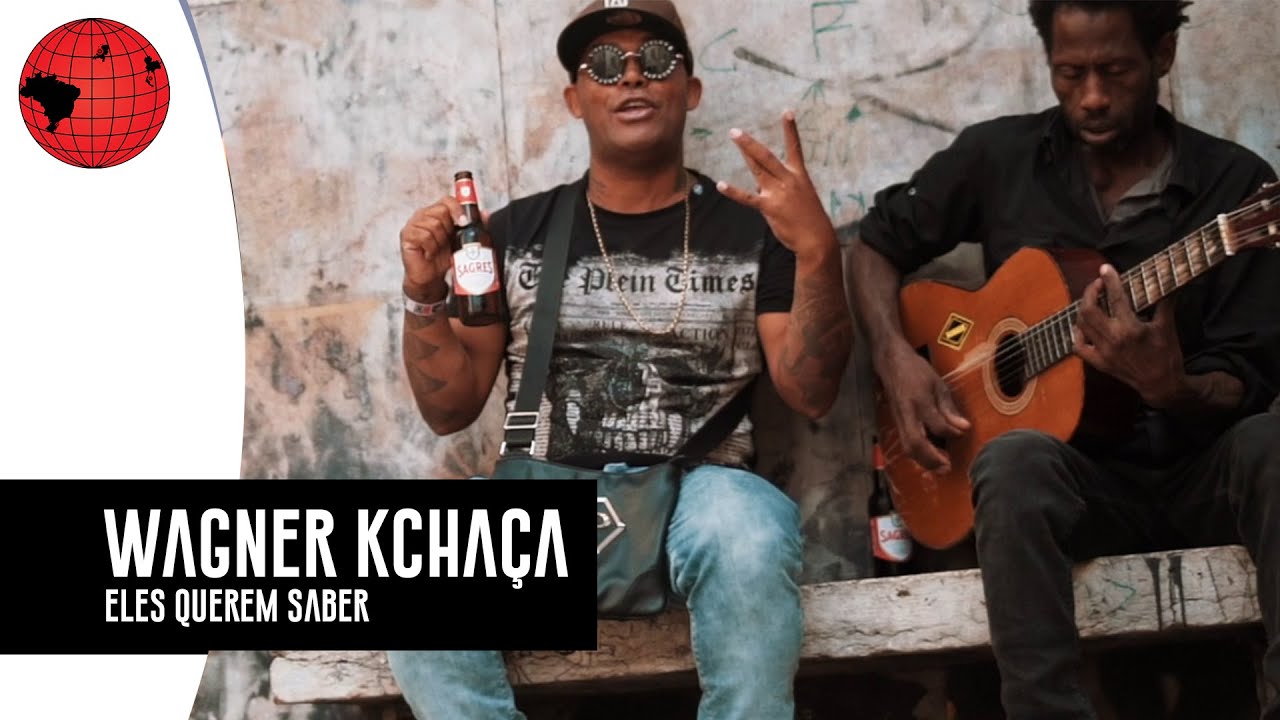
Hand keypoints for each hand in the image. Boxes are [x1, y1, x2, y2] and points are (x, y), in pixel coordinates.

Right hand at [399, 195, 488, 302]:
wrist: (430, 278)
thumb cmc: (443, 258)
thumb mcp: (461, 241)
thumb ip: (473, 227)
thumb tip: (485, 213)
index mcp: (436, 213)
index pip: (447, 200)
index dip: (458, 209)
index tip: (464, 222)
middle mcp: (423, 215)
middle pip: (442, 211)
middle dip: (449, 229)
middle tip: (446, 242)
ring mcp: (413, 224)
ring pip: (434, 224)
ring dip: (440, 240)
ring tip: (437, 249)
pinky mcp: (406, 235)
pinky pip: (424, 235)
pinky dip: (431, 246)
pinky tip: (430, 253)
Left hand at [716, 110, 836, 259]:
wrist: (816, 239)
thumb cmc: (808, 218)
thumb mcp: (798, 197)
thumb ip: (777, 187)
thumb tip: (757, 185)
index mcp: (799, 175)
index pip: (794, 148)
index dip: (790, 130)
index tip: (787, 111)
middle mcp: (788, 180)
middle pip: (766, 156)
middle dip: (750, 143)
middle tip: (735, 131)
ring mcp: (778, 193)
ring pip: (757, 169)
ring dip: (745, 152)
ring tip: (734, 137)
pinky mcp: (770, 207)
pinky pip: (748, 197)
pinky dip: (734, 191)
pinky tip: (721, 185)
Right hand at [878, 344, 970, 472]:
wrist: (890, 362)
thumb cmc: (915, 370)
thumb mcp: (938, 383)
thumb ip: (949, 407)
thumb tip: (963, 427)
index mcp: (919, 401)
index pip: (936, 425)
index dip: (951, 433)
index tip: (962, 433)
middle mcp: (907, 413)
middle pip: (915, 444)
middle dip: (931, 459)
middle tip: (947, 468)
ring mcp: (899, 419)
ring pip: (908, 447)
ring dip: (924, 461)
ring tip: (940, 467)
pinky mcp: (897, 422)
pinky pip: (906, 443)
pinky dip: (918, 454)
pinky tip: (929, 456)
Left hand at [1072, 264, 1186, 406]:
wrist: (1161, 385)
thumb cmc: (1166, 355)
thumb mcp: (1167, 327)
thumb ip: (1165, 303)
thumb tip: (1169, 282)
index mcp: (1130, 329)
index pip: (1116, 298)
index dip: (1110, 280)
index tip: (1105, 268)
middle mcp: (1113, 339)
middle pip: (1089, 310)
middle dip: (1090, 292)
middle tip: (1097, 284)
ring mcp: (1103, 353)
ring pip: (1082, 325)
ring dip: (1083, 309)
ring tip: (1092, 300)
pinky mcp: (1098, 363)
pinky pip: (1079, 346)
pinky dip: (1078, 333)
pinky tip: (1083, 325)